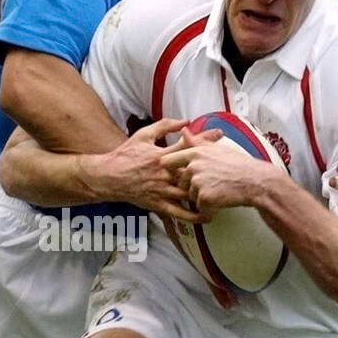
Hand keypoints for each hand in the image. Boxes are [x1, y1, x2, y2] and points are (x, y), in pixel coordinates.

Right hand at [89, 119, 218, 222]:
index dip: (206, 139)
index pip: (188, 146)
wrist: (108, 177)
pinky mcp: (158, 205)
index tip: (220, 134)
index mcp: (162, 155)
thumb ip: (165, 126)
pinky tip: (207, 215)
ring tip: (224, 190)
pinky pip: (179, 213)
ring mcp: (162, 190)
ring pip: (189, 193)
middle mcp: (164, 174)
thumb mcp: (143, 135)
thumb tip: (185, 121)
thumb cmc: (125, 155)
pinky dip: (194, 215)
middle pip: (194, 170)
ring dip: (206, 192)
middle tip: (228, 163)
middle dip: (212, 166)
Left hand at [161, 127, 278, 213]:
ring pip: (190, 195)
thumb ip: (196, 141)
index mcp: (195, 153)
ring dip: (202, 197)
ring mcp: (198, 182)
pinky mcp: (204, 197)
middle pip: (180, 182)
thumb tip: (183, 131)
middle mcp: (194, 166)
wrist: (255, 181)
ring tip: (219, 190)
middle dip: (191, 186)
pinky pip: (200, 207)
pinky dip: (210, 207)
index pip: (167, 162)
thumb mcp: (216, 148)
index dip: (171, 169)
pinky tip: (222, 199)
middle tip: (211, 184)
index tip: (178, 173)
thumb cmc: (239, 165)